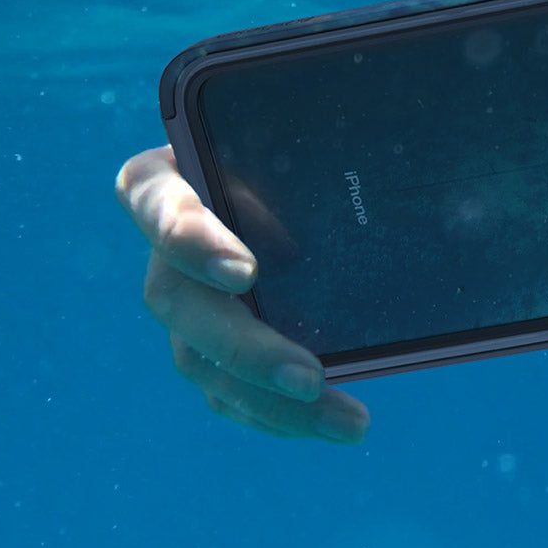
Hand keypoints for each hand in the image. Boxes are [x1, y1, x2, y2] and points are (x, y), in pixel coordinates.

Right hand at [115, 145, 369, 439]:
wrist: (284, 171)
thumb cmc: (294, 140)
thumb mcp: (305, 124)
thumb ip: (317, 131)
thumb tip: (393, 136)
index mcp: (170, 178)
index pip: (153, 199)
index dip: (189, 238)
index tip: (247, 272)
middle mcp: (166, 247)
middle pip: (180, 305)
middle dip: (245, 348)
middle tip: (310, 377)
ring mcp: (186, 301)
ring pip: (203, 363)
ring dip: (271, 402)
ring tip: (349, 421)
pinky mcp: (210, 344)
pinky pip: (229, 391)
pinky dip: (279, 414)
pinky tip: (335, 423)